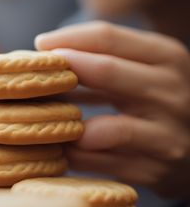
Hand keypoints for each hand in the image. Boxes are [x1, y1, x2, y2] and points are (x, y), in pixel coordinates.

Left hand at [35, 21, 189, 197]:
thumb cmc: (158, 102)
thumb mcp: (144, 70)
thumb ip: (106, 58)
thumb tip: (46, 51)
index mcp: (167, 56)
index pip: (108, 36)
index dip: (67, 38)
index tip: (39, 44)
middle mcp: (172, 91)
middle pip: (105, 71)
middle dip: (63, 71)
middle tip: (34, 75)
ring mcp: (167, 134)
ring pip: (103, 128)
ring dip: (64, 121)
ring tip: (41, 115)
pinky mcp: (156, 170)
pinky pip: (100, 162)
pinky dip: (73, 154)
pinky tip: (60, 145)